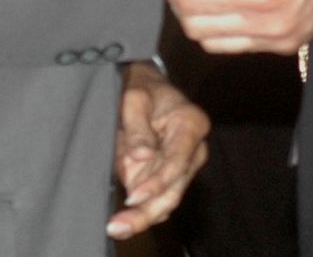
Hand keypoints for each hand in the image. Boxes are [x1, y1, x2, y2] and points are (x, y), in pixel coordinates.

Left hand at [106, 60, 209, 240]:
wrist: (145, 87)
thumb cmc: (141, 88)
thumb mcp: (134, 98)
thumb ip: (138, 127)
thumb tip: (142, 156)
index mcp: (191, 124)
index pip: (178, 161)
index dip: (157, 182)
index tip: (133, 195)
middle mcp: (194, 148)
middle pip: (175, 188)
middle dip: (149, 210)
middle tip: (120, 224)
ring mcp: (183, 165)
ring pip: (168, 200)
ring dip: (143, 216)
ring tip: (117, 225)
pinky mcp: (170, 176)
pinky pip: (159, 200)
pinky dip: (141, 211)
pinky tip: (123, 220)